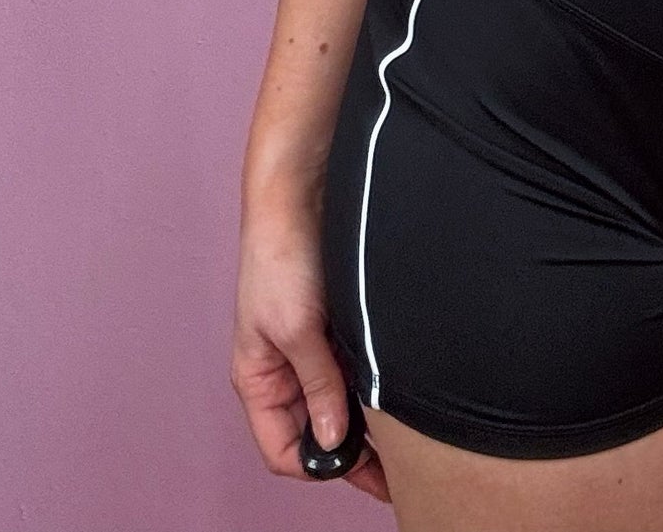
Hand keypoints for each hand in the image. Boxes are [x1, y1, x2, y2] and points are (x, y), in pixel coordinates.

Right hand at [232, 188, 390, 503]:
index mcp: (259, 379)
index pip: (283, 450)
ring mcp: (311, 349)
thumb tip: (333, 441)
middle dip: (351, 449)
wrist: (300, 194)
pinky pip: (354, 369)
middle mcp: (284, 371)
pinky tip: (398, 385)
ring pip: (340, 401)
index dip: (318, 465)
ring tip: (402, 427)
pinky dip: (373, 381)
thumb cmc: (280, 258)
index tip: (360, 468)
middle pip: (316, 431)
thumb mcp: (296, 330)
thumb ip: (316, 386)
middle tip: (395, 463)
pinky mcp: (334, 326)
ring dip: (366, 415)